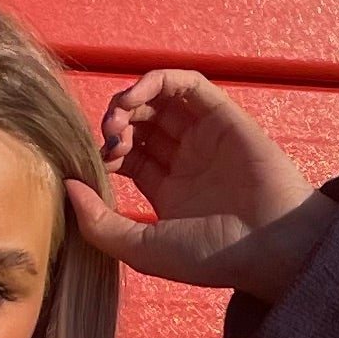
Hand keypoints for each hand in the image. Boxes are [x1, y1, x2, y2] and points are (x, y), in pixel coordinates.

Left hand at [65, 69, 321, 299]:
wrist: (271, 247)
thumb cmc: (213, 257)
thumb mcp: (142, 250)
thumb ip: (99, 223)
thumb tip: (67, 187)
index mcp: (168, 192)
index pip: (126, 155)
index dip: (104, 150)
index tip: (96, 162)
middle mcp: (187, 161)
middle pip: (140, 125)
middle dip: (115, 123)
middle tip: (108, 136)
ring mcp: (205, 136)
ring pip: (159, 101)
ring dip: (130, 100)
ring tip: (118, 115)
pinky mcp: (224, 116)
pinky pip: (188, 85)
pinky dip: (158, 81)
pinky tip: (136, 96)